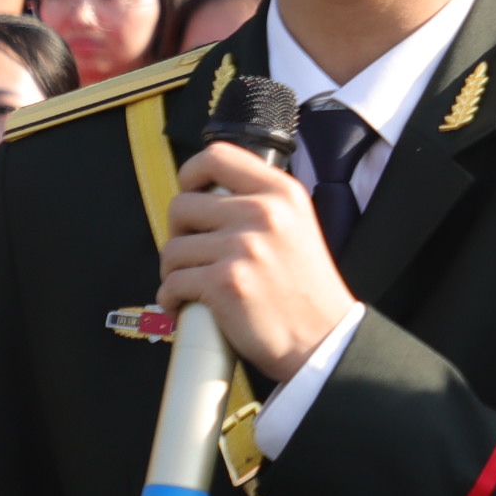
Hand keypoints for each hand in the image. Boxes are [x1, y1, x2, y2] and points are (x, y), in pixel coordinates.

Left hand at [157, 143, 354, 386]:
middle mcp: (264, 213)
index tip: (192, 194)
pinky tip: (188, 306)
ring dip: (175, 271)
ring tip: (196, 284)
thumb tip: (204, 197)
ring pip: (172, 248)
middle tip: (196, 253)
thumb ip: (258, 204)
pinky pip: (172, 283)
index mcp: (283, 193)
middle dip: (179, 233)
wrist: (324, 339)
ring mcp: (244, 247)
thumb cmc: (306, 290)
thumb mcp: (297, 227)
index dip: (191, 174)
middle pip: (181, 205)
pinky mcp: (226, 282)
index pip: (216, 156)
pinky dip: (172, 299)